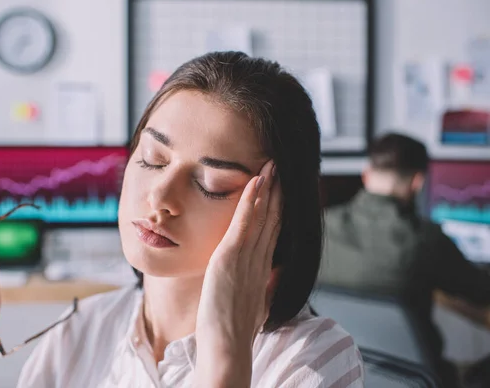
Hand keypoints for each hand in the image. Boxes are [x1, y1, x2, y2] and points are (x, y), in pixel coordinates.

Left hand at [195, 160, 281, 384]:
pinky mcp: (231, 258)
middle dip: (277, 191)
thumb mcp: (256, 304)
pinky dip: (250, 201)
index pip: (274, 231)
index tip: (283, 189)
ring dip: (267, 188)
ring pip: (262, 216)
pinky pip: (244, 224)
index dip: (280, 207)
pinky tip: (255, 181)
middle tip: (281, 166)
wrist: (229, 347)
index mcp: (264, 268)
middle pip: (273, 218)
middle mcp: (261, 260)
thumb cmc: (236, 330)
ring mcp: (247, 258)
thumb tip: (271, 276)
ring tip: (271, 164)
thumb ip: (264, 286)